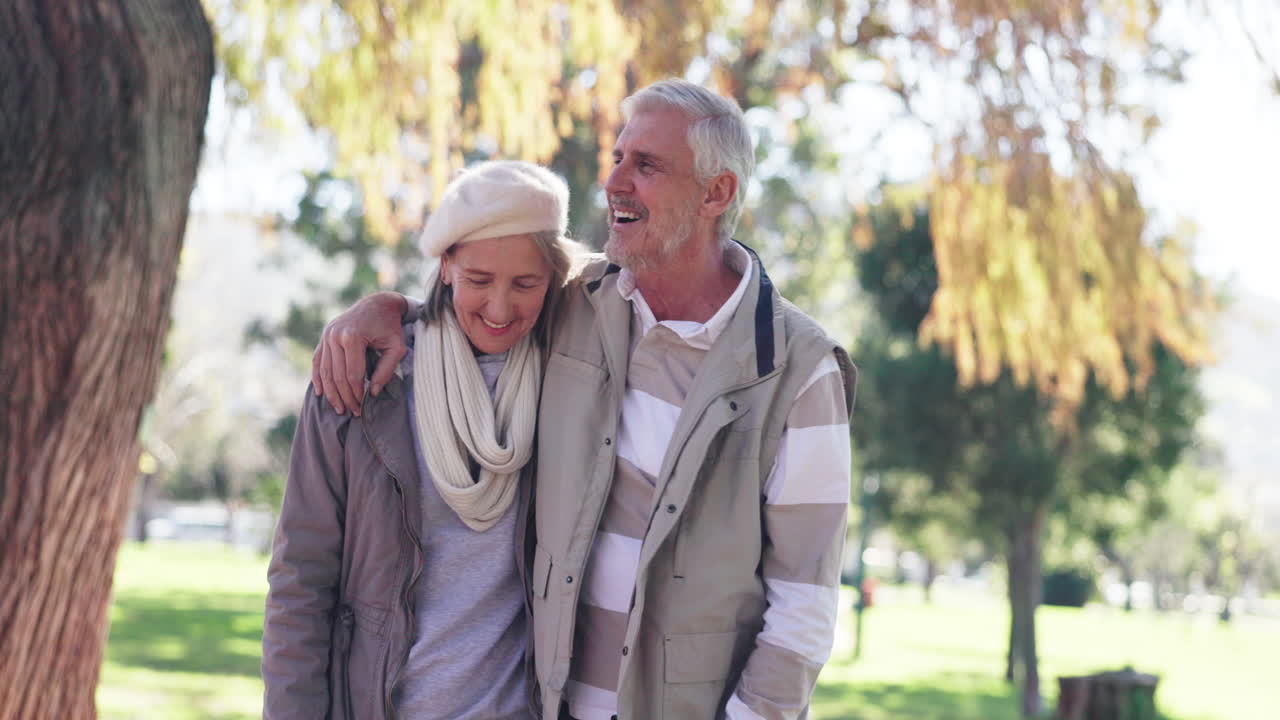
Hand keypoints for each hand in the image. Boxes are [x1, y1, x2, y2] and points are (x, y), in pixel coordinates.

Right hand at [311, 291, 408, 415]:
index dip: (357, 393)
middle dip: (345, 397)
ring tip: (339, 408)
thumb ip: (386, 370)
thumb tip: (372, 393)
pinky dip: (318, 378)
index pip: (352, 374)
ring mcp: (327, 335)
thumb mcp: (396, 347)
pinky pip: (317, 361)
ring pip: (325, 371)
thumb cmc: (390, 327)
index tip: (362, 407)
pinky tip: (320, 393)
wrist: (377, 304)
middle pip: (337, 375)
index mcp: (352, 337)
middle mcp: (335, 335)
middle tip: (353, 412)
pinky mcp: (324, 336)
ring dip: (331, 392)